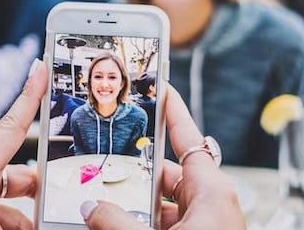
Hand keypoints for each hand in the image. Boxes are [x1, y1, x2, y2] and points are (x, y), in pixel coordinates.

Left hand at [0, 59, 45, 229]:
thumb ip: (33, 222)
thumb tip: (57, 217)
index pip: (9, 130)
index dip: (29, 97)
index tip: (40, 70)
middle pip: (11, 175)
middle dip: (35, 194)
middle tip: (56, 209)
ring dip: (19, 217)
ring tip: (31, 228)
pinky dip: (0, 222)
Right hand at [81, 85, 243, 228]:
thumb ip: (119, 222)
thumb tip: (91, 209)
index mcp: (212, 192)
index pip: (189, 138)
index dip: (173, 111)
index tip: (162, 86)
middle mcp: (211, 204)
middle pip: (167, 175)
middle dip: (135, 176)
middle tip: (105, 170)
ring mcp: (206, 223)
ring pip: (164, 204)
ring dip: (136, 207)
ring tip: (105, 208)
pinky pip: (169, 223)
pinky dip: (144, 222)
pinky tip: (118, 226)